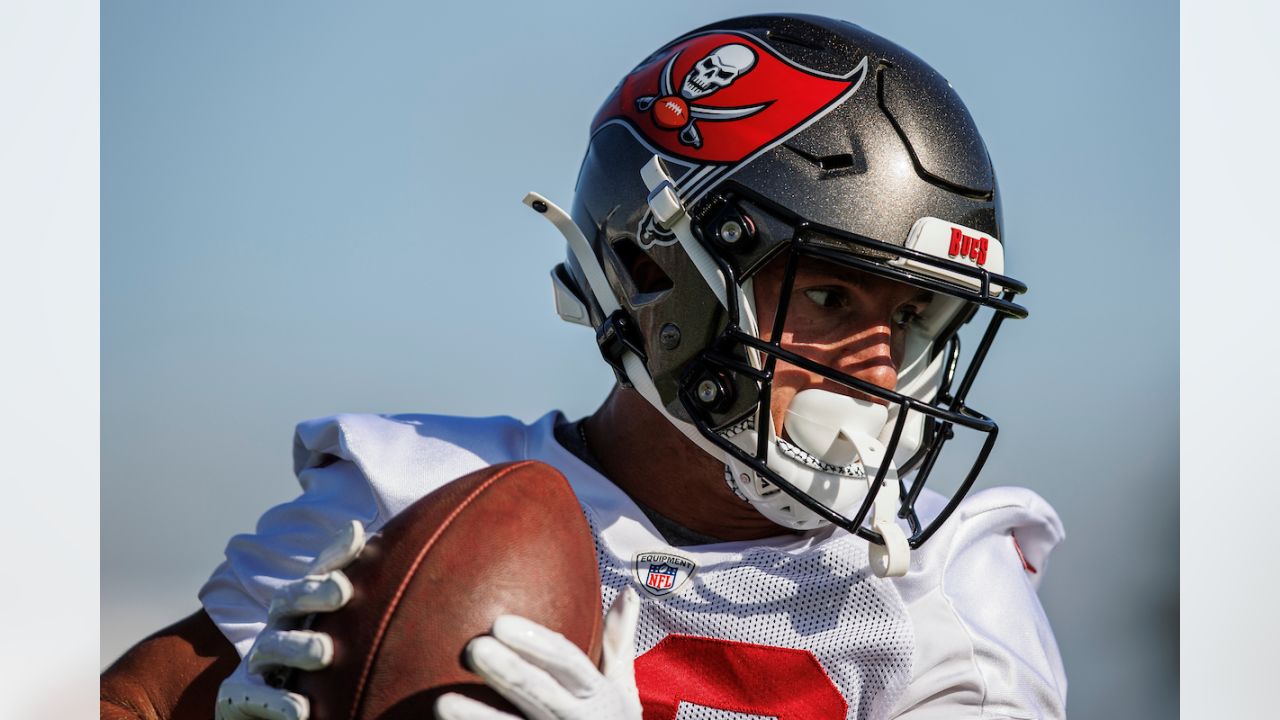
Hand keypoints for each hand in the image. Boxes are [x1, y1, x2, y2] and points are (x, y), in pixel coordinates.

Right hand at [215, 520, 366, 719]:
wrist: (269, 713)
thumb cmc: (319, 669)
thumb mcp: (347, 637)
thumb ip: (373, 604)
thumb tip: (395, 555)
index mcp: (303, 608)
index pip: (319, 573)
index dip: (336, 554)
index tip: (359, 535)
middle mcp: (279, 628)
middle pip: (290, 600)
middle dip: (314, 591)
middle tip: (342, 590)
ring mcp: (259, 662)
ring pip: (272, 646)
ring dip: (296, 647)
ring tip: (323, 651)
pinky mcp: (239, 698)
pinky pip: (249, 697)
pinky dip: (273, 702)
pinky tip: (299, 708)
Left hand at [435, 587, 642, 719]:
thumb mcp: (623, 690)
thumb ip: (619, 643)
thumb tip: (628, 592)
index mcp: (596, 696)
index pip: (568, 664)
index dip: (537, 644)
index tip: (501, 624)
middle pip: (538, 694)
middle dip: (508, 672)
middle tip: (474, 649)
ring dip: (478, 719)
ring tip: (442, 702)